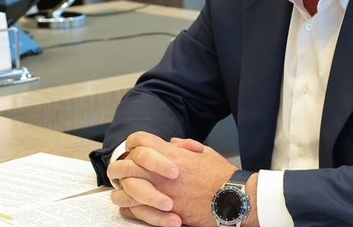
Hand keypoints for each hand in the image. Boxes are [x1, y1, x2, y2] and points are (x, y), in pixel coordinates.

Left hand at [109, 131, 236, 226]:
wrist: (231, 199)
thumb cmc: (221, 177)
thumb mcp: (205, 152)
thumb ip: (185, 146)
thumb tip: (173, 143)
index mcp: (170, 153)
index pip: (139, 140)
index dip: (134, 143)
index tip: (135, 150)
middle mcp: (159, 171)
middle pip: (124, 164)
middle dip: (122, 167)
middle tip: (125, 172)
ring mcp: (157, 191)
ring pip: (123, 190)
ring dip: (123, 190)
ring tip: (127, 193)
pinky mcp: (160, 211)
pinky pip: (132, 211)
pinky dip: (130, 210)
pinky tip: (134, 208)